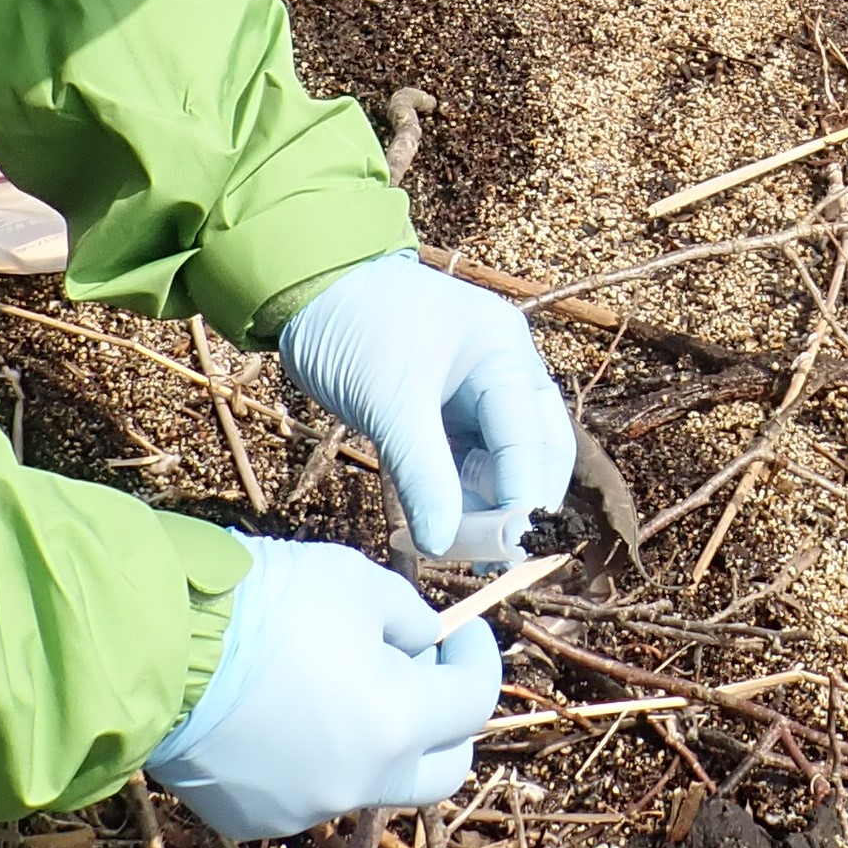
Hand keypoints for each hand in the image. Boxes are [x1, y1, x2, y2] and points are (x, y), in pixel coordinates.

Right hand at [144, 537, 500, 840]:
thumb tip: (423, 642)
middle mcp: (359, 782)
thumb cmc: (265, 602)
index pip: (474, 703)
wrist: (158, 645)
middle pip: (440, 770)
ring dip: (373, 737)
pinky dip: (313, 756)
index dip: (477, 660)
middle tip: (422, 672)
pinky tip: (278, 710)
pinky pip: (306, 790)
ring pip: (368, 779)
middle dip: (445, 721)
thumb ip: (408, 618)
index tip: (461, 633)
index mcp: (396, 724)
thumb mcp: (357, 583)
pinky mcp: (254, 818)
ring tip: (333, 680)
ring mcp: (303, 809)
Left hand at [277, 251, 575, 558]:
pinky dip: (459, 498)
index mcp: (504, 353)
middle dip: (516, 506)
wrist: (309, 291)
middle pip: (537, 454)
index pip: (532, 439)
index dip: (523, 498)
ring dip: (486, 508)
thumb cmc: (354, 328)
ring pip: (505, 465)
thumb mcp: (390, 403)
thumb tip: (446, 545)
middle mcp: (505, 372)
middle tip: (486, 557)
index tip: (506, 551)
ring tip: (455, 550)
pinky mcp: (450, 414)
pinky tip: (438, 529)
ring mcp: (479, 394)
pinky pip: (470, 465)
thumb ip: (423, 475)